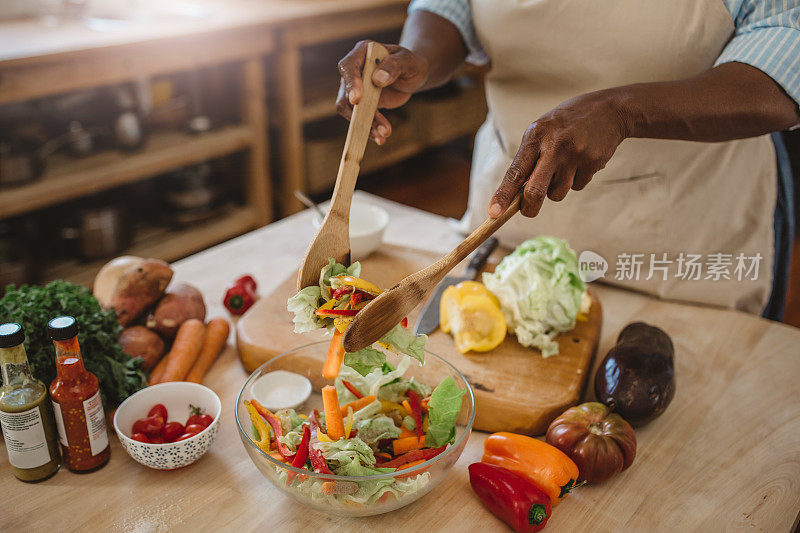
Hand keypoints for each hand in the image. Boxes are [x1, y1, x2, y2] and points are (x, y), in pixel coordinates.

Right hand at [337, 40, 428, 144]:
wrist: (414, 74)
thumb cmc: (411, 62)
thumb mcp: (408, 61)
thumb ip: (394, 66)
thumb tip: (378, 79)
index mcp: (362, 52)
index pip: (348, 67)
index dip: (350, 83)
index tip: (357, 99)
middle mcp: (355, 70)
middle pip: (345, 94)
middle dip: (358, 113)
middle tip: (374, 127)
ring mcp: (356, 88)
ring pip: (352, 110)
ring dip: (366, 124)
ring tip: (383, 135)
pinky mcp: (363, 103)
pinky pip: (361, 118)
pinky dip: (370, 128)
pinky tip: (381, 136)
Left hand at [489, 90, 629, 217]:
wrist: (609, 110)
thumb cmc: (567, 123)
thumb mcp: (543, 129)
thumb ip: (529, 157)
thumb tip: (515, 193)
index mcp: (536, 135)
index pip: (515, 172)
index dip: (503, 195)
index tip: (494, 213)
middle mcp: (554, 146)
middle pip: (535, 192)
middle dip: (529, 208)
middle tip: (528, 210)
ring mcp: (575, 155)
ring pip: (557, 194)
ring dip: (556, 190)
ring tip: (563, 167)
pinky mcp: (592, 163)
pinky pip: (577, 187)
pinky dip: (575, 181)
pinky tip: (580, 162)